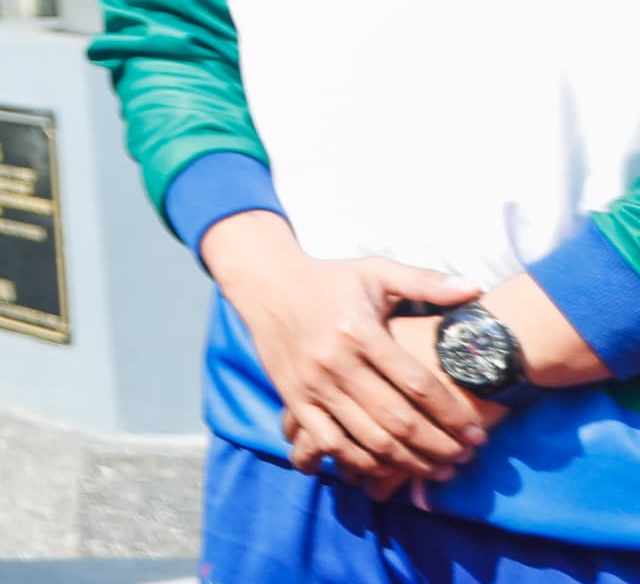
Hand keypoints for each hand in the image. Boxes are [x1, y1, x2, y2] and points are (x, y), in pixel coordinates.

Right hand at [199, 211, 488, 490]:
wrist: (264, 281)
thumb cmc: (328, 278)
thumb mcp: (375, 272)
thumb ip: (426, 281)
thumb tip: (476, 290)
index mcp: (360, 331)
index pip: (417, 384)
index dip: (453, 415)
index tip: (478, 433)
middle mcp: (335, 361)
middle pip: (397, 419)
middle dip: (438, 446)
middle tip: (464, 458)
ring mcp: (312, 384)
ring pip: (369, 438)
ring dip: (408, 462)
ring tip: (437, 470)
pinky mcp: (293, 397)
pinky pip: (330, 442)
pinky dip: (361, 462)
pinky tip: (385, 466)